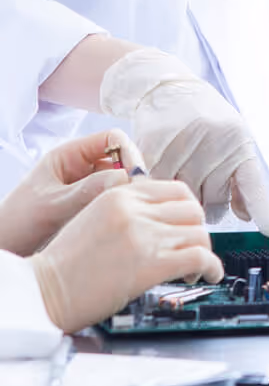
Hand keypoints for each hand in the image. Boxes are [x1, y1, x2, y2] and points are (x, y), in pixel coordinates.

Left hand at [0, 129, 144, 256]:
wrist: (7, 247)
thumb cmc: (18, 222)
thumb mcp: (53, 204)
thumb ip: (88, 190)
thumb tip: (125, 178)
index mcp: (70, 155)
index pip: (112, 138)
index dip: (128, 152)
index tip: (135, 176)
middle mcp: (82, 167)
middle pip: (121, 160)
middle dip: (131, 175)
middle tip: (137, 197)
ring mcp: (88, 187)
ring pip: (120, 182)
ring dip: (127, 193)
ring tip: (129, 211)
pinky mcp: (92, 206)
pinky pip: (115, 200)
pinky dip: (122, 207)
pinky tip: (121, 220)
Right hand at [31, 178, 223, 333]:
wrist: (46, 289)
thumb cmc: (67, 263)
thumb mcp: (95, 218)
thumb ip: (129, 212)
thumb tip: (165, 220)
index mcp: (119, 194)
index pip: (175, 189)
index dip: (188, 209)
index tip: (188, 225)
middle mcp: (133, 210)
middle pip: (192, 209)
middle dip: (198, 229)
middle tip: (192, 246)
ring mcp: (144, 235)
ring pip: (200, 232)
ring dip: (205, 251)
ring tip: (196, 267)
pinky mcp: (152, 263)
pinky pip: (200, 256)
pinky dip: (212, 267)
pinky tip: (209, 275)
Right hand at [100, 48, 268, 235]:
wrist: (166, 87)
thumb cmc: (202, 121)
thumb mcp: (229, 142)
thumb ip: (238, 178)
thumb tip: (245, 215)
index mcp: (238, 142)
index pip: (253, 183)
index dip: (263, 210)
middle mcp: (216, 141)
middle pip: (213, 200)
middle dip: (208, 204)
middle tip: (201, 189)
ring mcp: (186, 142)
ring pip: (186, 195)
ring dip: (183, 195)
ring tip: (181, 175)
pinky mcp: (158, 143)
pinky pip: (161, 183)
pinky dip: (162, 184)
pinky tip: (163, 171)